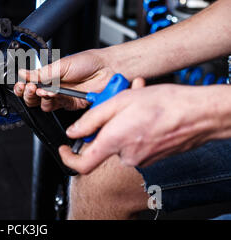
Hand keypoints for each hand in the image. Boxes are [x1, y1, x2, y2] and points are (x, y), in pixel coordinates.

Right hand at [13, 49, 115, 111]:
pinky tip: (51, 94)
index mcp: (50, 75)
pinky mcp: (70, 104)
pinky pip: (55, 106)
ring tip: (40, 90)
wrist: (107, 69)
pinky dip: (50, 101)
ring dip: (38, 97)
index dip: (23, 85)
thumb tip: (23, 73)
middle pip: (33, 96)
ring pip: (42, 104)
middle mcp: (54, 86)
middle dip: (27, 93)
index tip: (20, 83)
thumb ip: (41, 73)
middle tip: (28, 88)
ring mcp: (62, 96)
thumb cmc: (89, 62)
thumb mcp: (60, 65)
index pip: (31, 83)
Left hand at [59, 80, 230, 173]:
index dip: (69, 157)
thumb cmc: (165, 105)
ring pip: (120, 136)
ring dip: (123, 118)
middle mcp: (126, 155)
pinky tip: (146, 109)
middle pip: (104, 140)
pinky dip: (135, 124)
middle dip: (107, 119)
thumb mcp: (119, 101)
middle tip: (115, 99)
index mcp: (114, 142)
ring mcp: (141, 158)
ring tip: (136, 99)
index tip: (64, 148)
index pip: (83, 164)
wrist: (199, 114)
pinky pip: (135, 139)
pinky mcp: (152, 155)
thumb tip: (74, 132)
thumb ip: (91, 119)